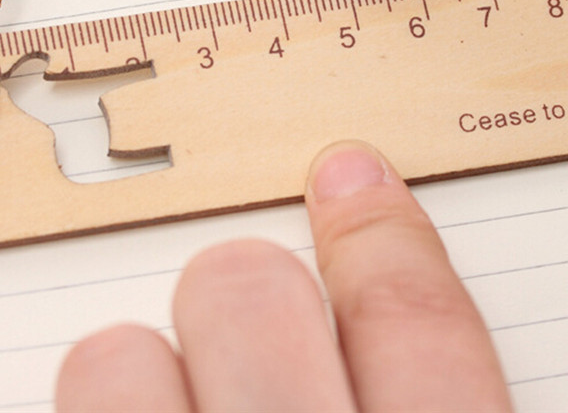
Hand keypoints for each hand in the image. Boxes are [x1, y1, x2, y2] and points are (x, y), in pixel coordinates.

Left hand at [55, 141, 512, 411]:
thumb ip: (451, 387)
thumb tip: (413, 255)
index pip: (414, 319)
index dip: (382, 234)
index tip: (355, 176)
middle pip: (246, 297)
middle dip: (244, 276)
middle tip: (249, 295)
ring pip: (115, 364)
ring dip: (137, 367)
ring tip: (165, 397)